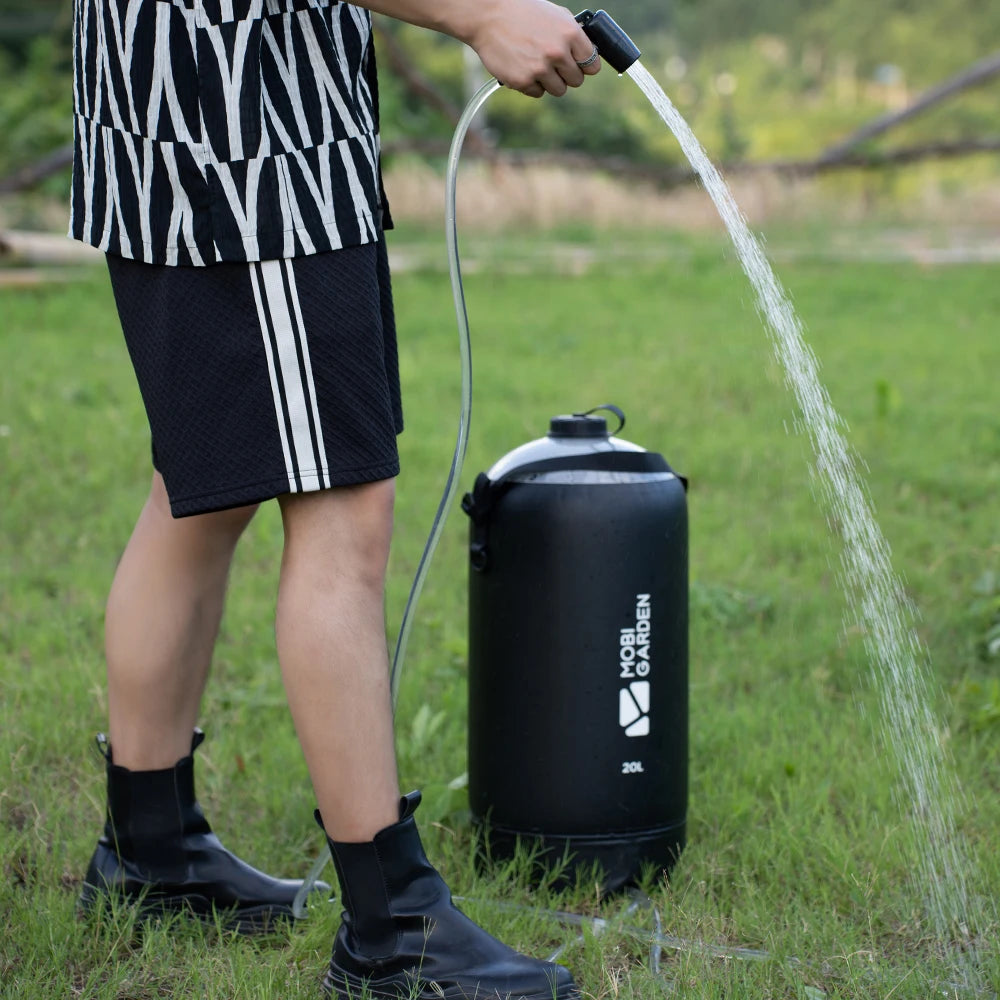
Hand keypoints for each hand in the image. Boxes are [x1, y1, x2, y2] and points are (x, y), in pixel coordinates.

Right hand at [463, 0, 601, 97]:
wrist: (489, 16)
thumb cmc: (522, 13)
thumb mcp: (554, 15)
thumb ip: (572, 34)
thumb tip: (587, 52)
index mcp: (570, 33)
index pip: (592, 65)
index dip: (585, 65)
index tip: (579, 65)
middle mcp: (558, 52)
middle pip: (576, 80)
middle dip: (567, 74)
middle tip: (554, 65)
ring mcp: (540, 69)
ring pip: (559, 90)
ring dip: (551, 82)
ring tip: (538, 66)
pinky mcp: (523, 81)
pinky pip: (537, 93)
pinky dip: (532, 84)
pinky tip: (523, 67)